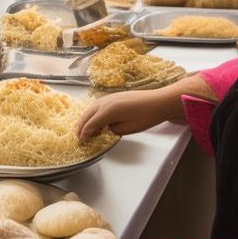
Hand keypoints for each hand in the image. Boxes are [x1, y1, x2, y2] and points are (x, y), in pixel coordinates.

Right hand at [77, 73, 214, 141]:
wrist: (159, 101)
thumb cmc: (147, 115)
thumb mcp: (128, 128)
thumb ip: (112, 130)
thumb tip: (104, 131)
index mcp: (108, 110)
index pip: (91, 124)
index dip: (84, 134)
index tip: (81, 142)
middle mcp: (106, 102)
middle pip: (87, 114)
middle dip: (81, 126)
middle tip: (78, 137)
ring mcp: (109, 97)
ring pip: (91, 108)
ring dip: (85, 119)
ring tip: (83, 129)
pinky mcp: (114, 96)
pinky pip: (97, 105)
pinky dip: (92, 113)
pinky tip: (95, 119)